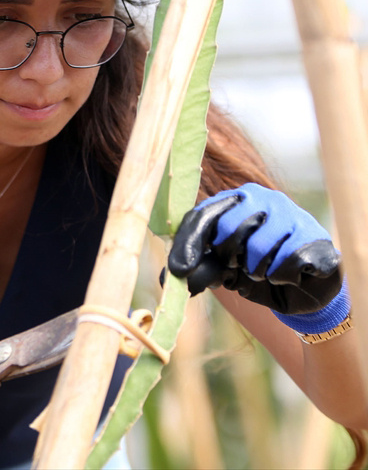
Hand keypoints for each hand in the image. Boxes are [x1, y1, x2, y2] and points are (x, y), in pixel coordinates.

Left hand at [168, 182, 348, 333]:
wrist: (303, 288)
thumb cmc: (257, 270)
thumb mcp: (223, 270)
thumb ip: (200, 268)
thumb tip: (170, 276)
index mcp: (233, 199)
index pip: (202, 215)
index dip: (189, 244)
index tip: (180, 270)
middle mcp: (261, 197)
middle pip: (229, 228)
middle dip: (229, 258)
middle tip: (240, 266)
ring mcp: (289, 211)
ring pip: (258, 247)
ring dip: (256, 270)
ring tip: (264, 271)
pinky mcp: (313, 232)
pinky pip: (287, 259)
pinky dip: (280, 276)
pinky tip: (286, 274)